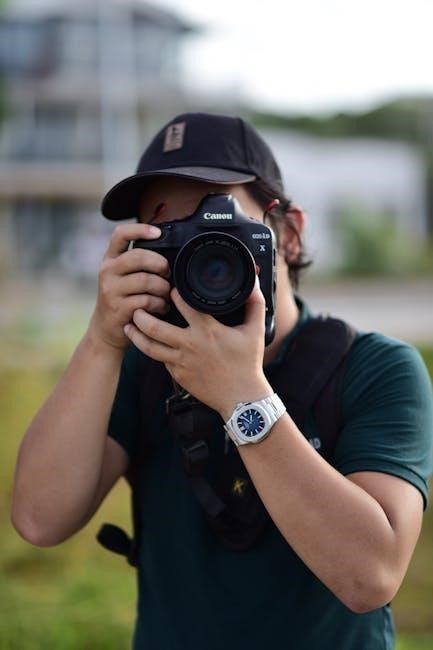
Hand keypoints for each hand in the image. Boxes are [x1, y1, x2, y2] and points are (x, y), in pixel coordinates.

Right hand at [88, 223, 170, 350]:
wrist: (106, 330)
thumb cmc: (123, 300)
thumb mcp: (124, 277)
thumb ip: (139, 264)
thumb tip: (170, 255)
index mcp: (111, 259)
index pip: (120, 234)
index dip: (140, 230)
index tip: (158, 233)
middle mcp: (107, 271)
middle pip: (139, 256)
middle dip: (160, 264)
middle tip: (167, 275)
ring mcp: (110, 290)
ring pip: (146, 280)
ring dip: (162, 288)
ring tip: (165, 295)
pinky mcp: (117, 308)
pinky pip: (146, 300)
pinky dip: (159, 304)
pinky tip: (161, 308)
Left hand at [124, 277, 271, 417]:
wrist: (241, 399)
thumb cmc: (248, 363)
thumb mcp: (255, 331)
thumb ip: (255, 304)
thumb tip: (253, 284)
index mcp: (208, 331)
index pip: (184, 305)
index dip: (174, 293)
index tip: (170, 288)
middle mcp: (190, 345)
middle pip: (155, 327)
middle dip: (142, 315)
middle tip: (137, 306)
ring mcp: (181, 362)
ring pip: (150, 347)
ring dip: (136, 335)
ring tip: (129, 324)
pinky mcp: (178, 375)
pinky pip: (160, 360)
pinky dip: (153, 350)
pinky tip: (148, 343)